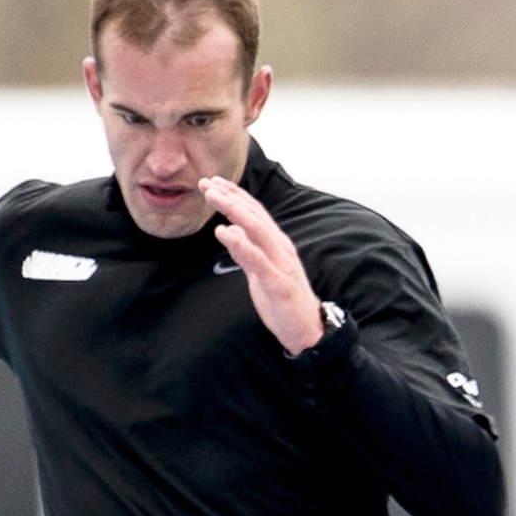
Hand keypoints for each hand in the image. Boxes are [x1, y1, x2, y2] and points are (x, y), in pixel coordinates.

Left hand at [199, 174, 323, 354]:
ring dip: (233, 210)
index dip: (235, 196)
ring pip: (256, 229)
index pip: (255, 213)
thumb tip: (230, 232)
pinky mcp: (277, 283)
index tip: (214, 183)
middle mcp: (281, 249)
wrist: (309, 331)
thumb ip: (246, 253)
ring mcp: (280, 264)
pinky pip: (257, 258)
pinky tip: (223, 231)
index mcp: (277, 245)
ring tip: (212, 197)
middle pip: (254, 214)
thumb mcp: (261, 274)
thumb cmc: (285, 303)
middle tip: (206, 183)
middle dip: (230, 197)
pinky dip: (240, 242)